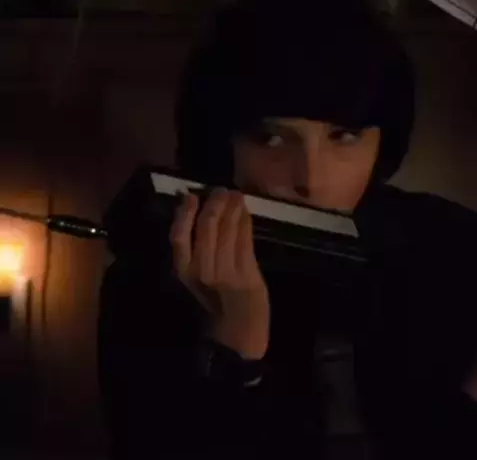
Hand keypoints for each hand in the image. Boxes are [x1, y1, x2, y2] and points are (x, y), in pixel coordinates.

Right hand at [170, 188, 269, 359]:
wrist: (237, 338)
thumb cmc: (215, 308)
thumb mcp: (196, 283)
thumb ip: (197, 254)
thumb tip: (201, 217)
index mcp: (185, 273)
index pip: (179, 235)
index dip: (185, 212)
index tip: (192, 195)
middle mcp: (202, 271)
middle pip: (206, 227)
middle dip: (214, 203)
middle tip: (221, 189)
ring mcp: (226, 273)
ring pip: (227, 230)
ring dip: (233, 208)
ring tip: (236, 195)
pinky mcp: (247, 275)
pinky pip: (245, 241)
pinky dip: (245, 223)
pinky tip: (245, 212)